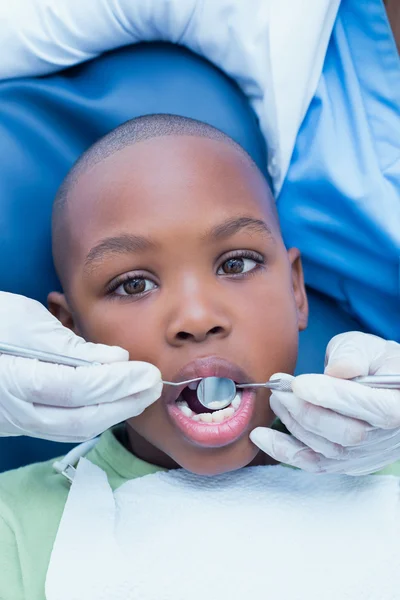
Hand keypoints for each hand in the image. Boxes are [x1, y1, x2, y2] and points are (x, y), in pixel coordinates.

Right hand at [0, 292, 161, 441]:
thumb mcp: (25, 322)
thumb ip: (70, 345)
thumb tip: (115, 359)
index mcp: (14, 379)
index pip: (78, 388)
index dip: (117, 382)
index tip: (146, 371)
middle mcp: (15, 410)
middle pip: (81, 418)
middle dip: (124, 405)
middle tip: (153, 387)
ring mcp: (17, 422)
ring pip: (74, 429)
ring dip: (113, 414)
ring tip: (141, 395)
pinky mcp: (22, 423)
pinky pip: (64, 428)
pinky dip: (95, 417)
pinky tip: (115, 405)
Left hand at [250, 332, 399, 474]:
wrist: (381, 388)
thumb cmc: (374, 364)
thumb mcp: (369, 347)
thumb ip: (353, 354)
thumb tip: (337, 370)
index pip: (372, 407)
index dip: (334, 397)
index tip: (299, 383)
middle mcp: (387, 437)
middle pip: (346, 434)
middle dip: (306, 410)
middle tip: (279, 389)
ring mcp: (366, 455)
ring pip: (327, 450)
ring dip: (293, 424)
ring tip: (275, 398)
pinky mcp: (345, 464)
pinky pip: (313, 464)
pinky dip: (284, 451)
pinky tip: (260, 436)